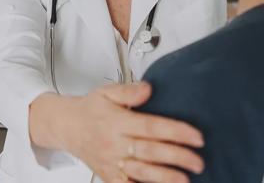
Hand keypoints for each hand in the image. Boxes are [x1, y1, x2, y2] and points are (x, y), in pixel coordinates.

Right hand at [31, 83, 204, 182]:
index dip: (176, 132)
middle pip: (150, 151)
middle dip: (177, 157)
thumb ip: (129, 90)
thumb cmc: (90, 109)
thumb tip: (148, 88)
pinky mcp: (107, 176)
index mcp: (117, 121)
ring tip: (185, 180)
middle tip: (198, 162)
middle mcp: (114, 143)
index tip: (197, 137)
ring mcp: (110, 162)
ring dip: (164, 178)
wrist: (65, 126)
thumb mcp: (106, 92)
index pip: (151, 127)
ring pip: (140, 172)